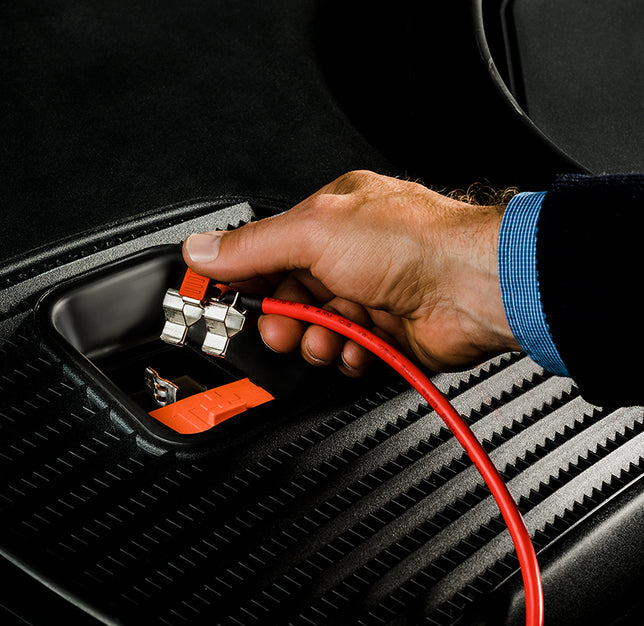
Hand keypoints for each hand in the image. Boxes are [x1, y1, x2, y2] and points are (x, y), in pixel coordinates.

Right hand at [183, 170, 520, 374]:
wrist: (472, 287)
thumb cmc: (413, 242)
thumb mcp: (314, 231)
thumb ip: (253, 245)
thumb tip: (204, 249)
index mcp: (329, 220)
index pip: (268, 250)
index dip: (244, 278)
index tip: (223, 299)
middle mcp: (348, 257)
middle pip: (290, 297)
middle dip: (284, 317)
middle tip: (283, 326)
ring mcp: (368, 296)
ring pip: (316, 330)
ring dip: (316, 339)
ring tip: (328, 334)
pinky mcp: (384, 334)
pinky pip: (346, 354)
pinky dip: (347, 354)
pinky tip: (357, 344)